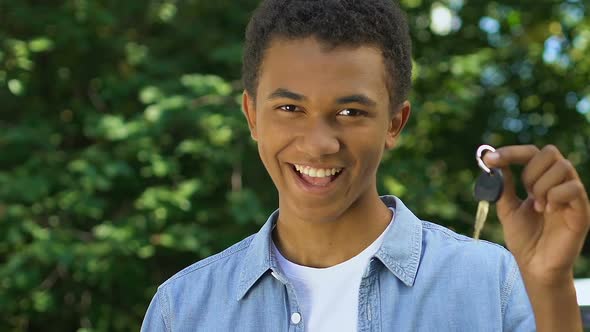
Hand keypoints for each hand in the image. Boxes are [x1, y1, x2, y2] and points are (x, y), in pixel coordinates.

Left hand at [483, 144, 589, 284]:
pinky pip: (573, 188)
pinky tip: (548, 211)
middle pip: (550, 152)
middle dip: (530, 170)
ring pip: (562, 167)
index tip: (489, 159)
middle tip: (525, 192)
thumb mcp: (507, 208)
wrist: (535, 266)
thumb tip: (494, 162)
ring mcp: (572, 195)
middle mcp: (559, 183)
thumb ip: (503, 186)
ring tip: (537, 207)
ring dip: (541, 185)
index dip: (510, 152)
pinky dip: (555, 196)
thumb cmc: (524, 238)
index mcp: (541, 180)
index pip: (531, 153)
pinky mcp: (581, 210)